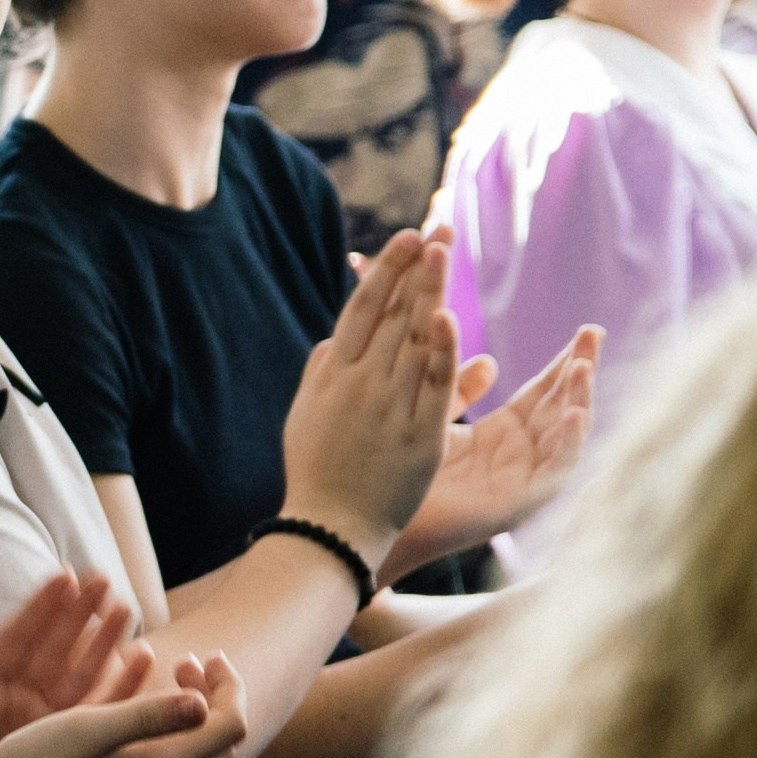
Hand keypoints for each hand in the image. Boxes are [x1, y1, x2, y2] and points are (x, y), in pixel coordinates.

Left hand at [0, 571, 147, 757]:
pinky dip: (118, 690)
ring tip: (126, 609)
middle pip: (52, 647)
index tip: (63, 575)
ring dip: (102, 643)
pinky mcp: (64, 750)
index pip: (13, 639)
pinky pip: (96, 714)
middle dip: (78, 613)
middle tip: (103, 578)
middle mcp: (15, 700)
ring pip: (79, 673)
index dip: (39, 608)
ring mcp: (42, 723)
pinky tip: (142, 664)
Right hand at [0, 652, 247, 757]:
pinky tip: (159, 755)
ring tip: (175, 706)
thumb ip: (147, 715)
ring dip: (204, 736)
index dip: (228, 685)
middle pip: (224, 750)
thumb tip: (203, 702)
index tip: (205, 656)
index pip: (229, 725)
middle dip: (216, 702)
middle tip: (184, 668)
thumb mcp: (83, 729)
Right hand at [282, 230, 458, 556]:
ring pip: (413, 340)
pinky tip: (450, 317)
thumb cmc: (316, 470)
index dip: (387, 270)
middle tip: (439, 230)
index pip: (363, 308)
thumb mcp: (306, 413)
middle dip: (417, 268)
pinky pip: (433, 387)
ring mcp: (389, 408)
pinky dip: (441, 352)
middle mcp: (360, 383)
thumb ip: (322, 372)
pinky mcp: (418, 437)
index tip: (408, 237)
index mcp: (333, 374)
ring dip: (431, 292)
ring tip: (446, 253)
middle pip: (394, 314)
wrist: (331, 527)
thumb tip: (336, 338)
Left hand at [392, 325, 600, 575]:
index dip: (567, 361)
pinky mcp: (515, 505)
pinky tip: (571, 415)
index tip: (588, 329)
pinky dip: (567, 444)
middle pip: (563, 407)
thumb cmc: (397, 469)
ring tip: (583, 367)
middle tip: (595, 333)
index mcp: (503, 433)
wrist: (369, 516)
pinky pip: (553, 474)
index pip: (546, 391)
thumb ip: (458, 389)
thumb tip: (489, 360)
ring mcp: (520, 481)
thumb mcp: (432, 416)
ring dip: (579, 401)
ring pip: (564, 438)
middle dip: (582, 371)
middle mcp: (519, 456)